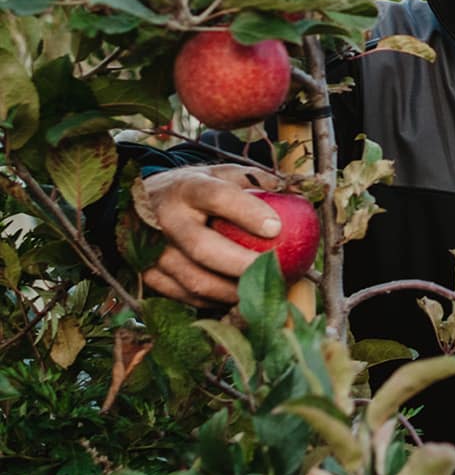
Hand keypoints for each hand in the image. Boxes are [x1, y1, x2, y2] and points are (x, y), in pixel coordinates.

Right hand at [137, 163, 285, 305]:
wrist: (137, 202)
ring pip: (195, 280)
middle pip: (204, 248)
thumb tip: (297, 194)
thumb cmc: (194, 189)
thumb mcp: (220, 174)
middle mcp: (165, 219)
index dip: (247, 213)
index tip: (276, 228)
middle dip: (242, 265)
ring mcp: (151, 250)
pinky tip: (237, 297)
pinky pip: (184, 296)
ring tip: (263, 290)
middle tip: (275, 272)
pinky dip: (214, 300)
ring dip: (233, 290)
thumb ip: (256, 181)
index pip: (218, 198)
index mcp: (187, 188)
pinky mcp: (146, 275)